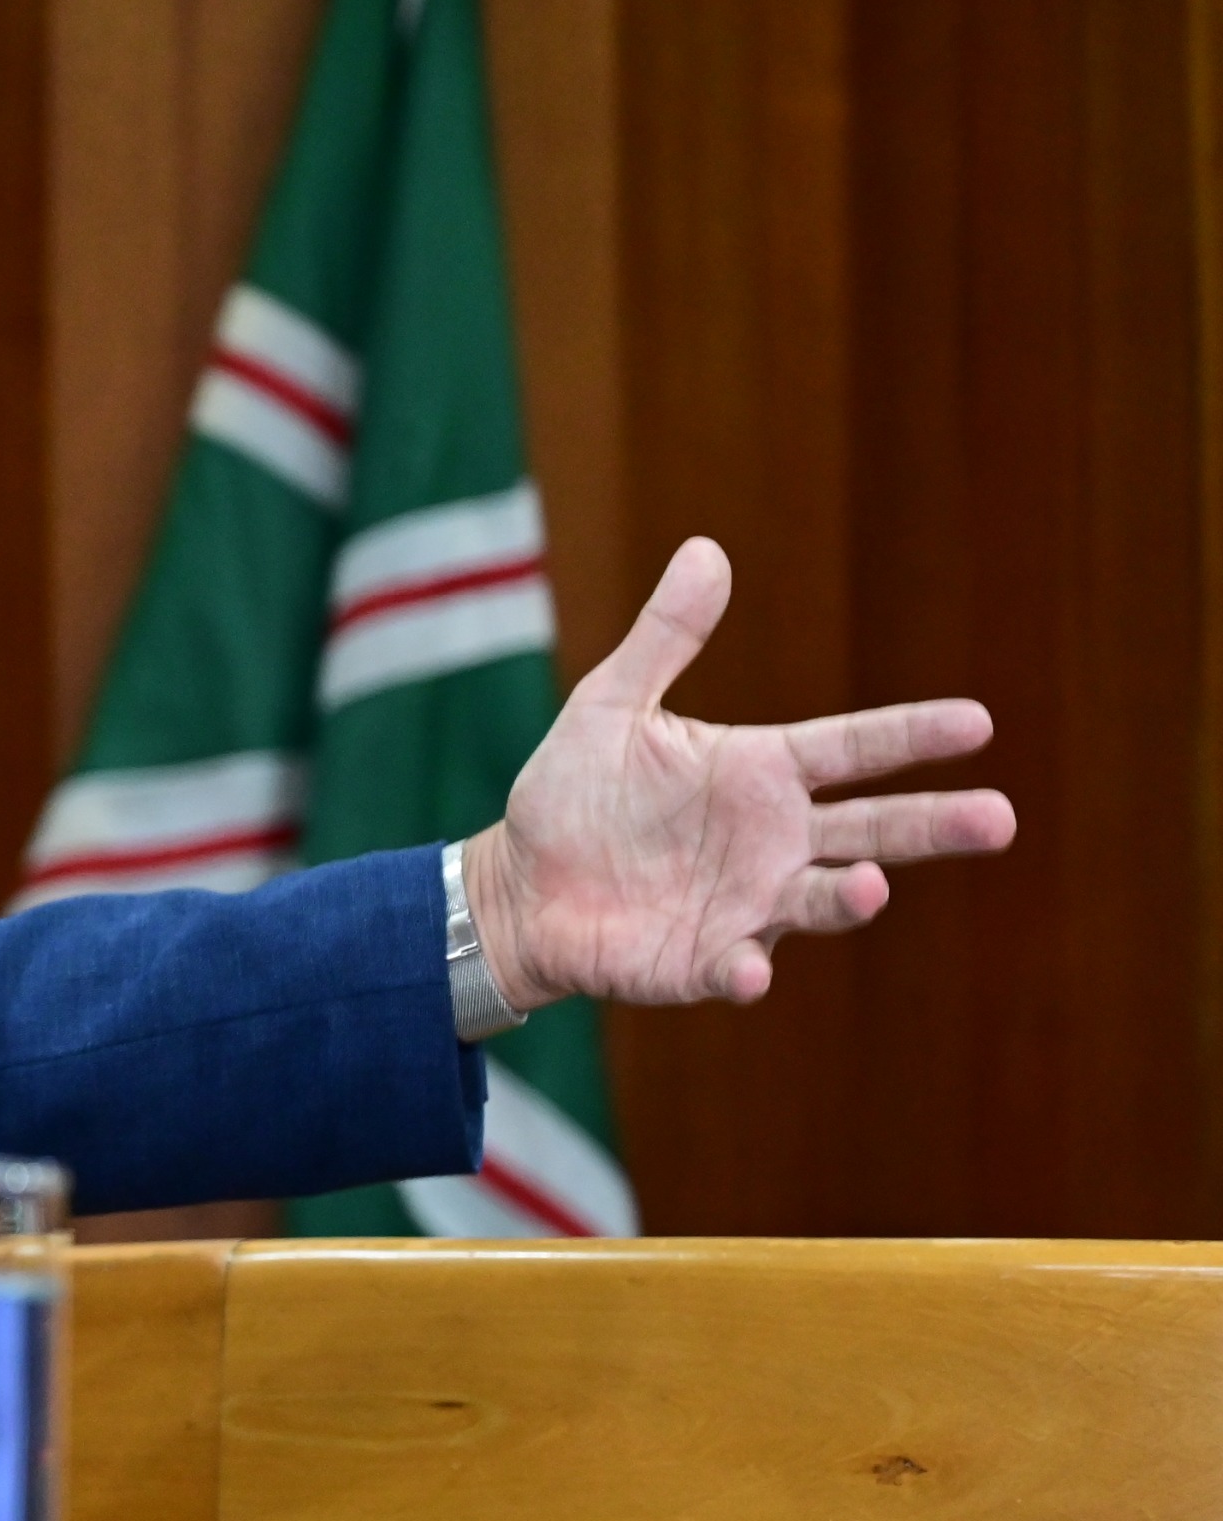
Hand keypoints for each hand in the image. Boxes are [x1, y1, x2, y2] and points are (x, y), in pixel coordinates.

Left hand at [463, 537, 1015, 1011]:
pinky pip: (734, 968)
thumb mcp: (610, 705)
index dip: (913, 737)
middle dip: (934, 825)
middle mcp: (775, 841)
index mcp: (763, 773)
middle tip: (999, 819)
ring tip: (873, 884)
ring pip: (820, 900)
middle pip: (873, 828)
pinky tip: (750, 971)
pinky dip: (746, 971)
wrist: (521, 883)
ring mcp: (748, 906)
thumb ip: (666, 639)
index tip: (978, 723)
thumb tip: (705, 549)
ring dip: (850, 896)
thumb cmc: (576, 793)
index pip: (855, 748)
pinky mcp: (703, 960)